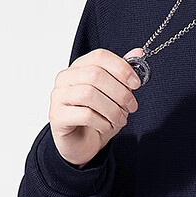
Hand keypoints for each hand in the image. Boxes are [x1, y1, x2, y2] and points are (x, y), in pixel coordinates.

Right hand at [48, 46, 143, 166]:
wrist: (81, 144)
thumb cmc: (97, 118)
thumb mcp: (114, 95)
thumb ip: (122, 74)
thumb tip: (138, 52)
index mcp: (80, 68)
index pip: (100, 56)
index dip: (121, 68)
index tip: (136, 84)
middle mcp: (65, 78)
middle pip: (95, 75)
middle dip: (120, 92)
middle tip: (132, 107)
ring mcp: (58, 96)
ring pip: (89, 94)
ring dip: (112, 109)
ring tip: (120, 120)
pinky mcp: (57, 116)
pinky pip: (85, 115)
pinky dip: (102, 122)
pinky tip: (107, 127)